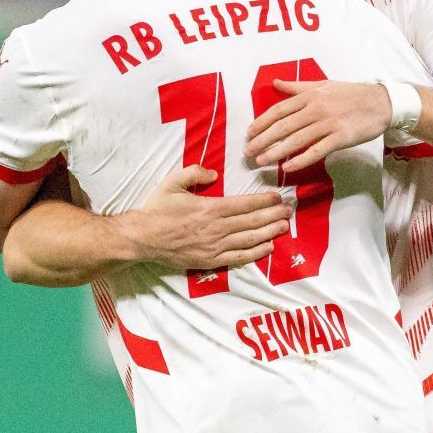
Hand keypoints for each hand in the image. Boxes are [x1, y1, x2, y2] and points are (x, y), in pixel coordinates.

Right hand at [128, 166, 291, 270]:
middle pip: (252, 221)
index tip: (278, 197)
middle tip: (289, 210)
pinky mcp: (210, 260)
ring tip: (284, 226)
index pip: (245, 204)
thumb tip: (213, 174)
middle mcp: (216, 228)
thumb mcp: (171, 183)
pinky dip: (256, 253)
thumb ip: (193, 173)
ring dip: (270, 232)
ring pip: (249, 239)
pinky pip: (238, 257)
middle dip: (273, 215)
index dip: (264, 200)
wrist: (143, 238)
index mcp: (210, 208)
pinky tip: (269, 247)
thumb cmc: (157, 209)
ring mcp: (215, 246)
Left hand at [246, 80, 391, 173]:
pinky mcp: (340, 137)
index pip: (279, 110)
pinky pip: (317, 150)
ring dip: (276, 152)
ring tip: (261, 161)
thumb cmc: (351, 94)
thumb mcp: (323, 85)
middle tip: (247, 152)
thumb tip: (275, 83)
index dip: (261, 122)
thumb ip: (297, 87)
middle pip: (283, 126)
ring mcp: (328, 123)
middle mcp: (316, 109)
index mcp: (310, 96)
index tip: (248, 133)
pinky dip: (301, 160)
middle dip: (262, 140)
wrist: (382, 103)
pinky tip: (287, 167)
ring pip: (296, 140)